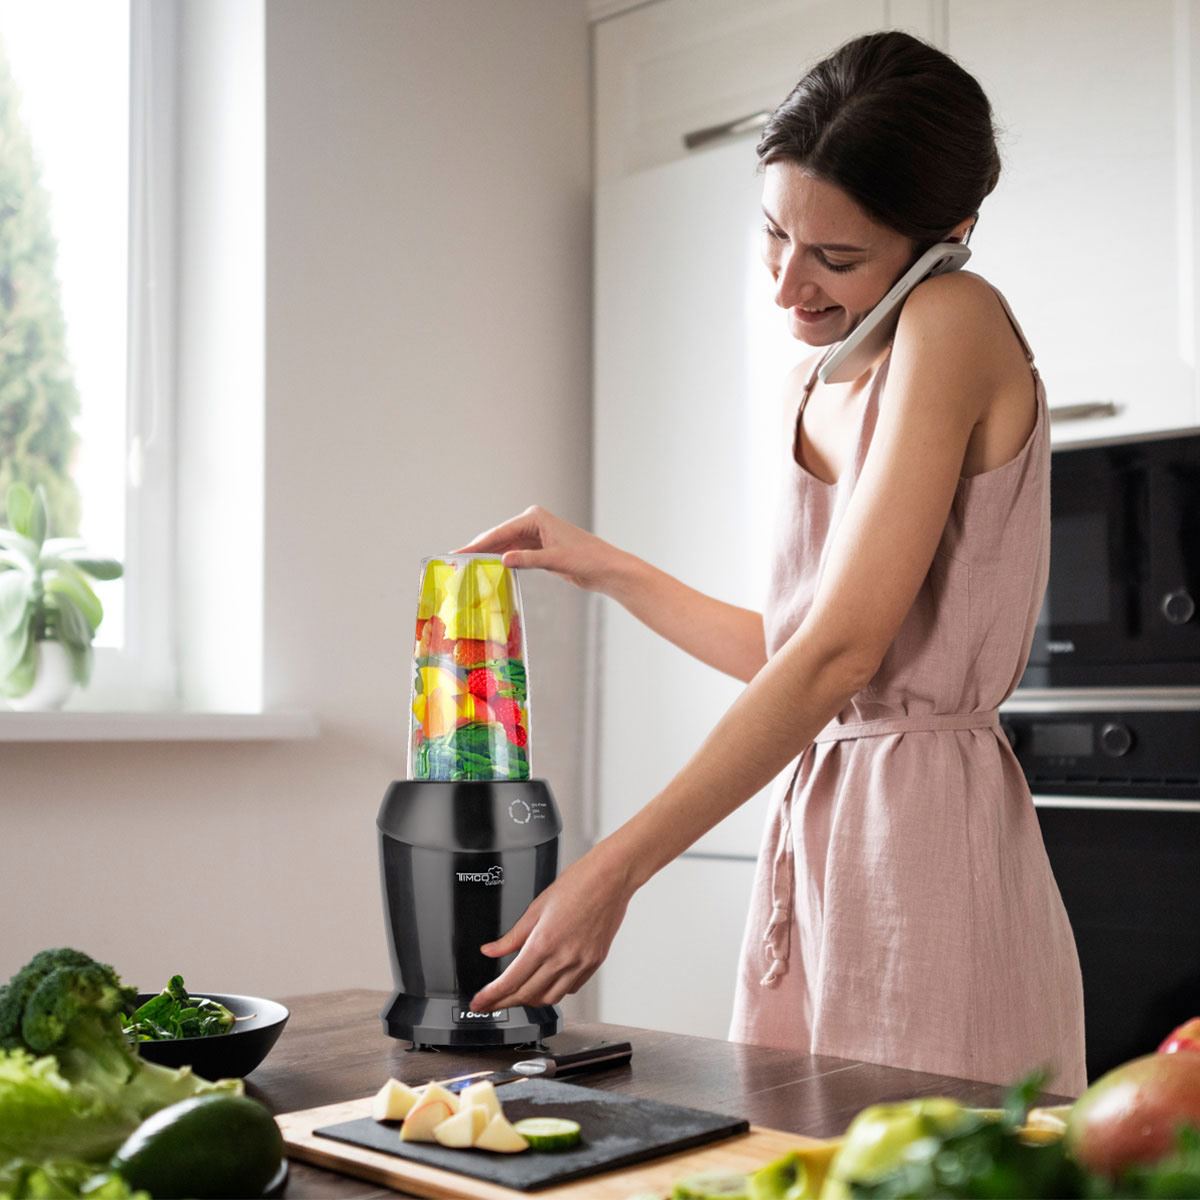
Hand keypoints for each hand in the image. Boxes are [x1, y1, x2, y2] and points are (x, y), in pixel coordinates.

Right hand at [452, 505, 627, 594]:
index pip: (500, 532)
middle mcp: (533, 523)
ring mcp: (536, 535)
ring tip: (466, 566)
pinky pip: (514, 554)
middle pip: (499, 537)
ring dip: (488, 556)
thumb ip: (529, 560)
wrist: (606, 569)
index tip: (458, 553)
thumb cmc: (587, 559)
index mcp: (536, 518)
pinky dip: (501, 561)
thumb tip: (503, 559)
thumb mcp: (556, 560)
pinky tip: (488, 569)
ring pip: (505, 546)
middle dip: (478, 549)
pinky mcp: (540, 549)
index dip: (478, 544)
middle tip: (455, 561)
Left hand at [469, 847, 633, 1010]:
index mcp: (544, 942)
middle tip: (491, 1002)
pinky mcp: (594, 964)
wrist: (610, 879)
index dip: (491, 997)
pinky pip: (570, 989)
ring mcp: (581, 964)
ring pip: (550, 998)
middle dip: (505, 1002)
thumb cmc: (577, 884)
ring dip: (530, 1000)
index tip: (479, 1003)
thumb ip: (512, 936)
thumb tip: (490, 950)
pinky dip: (554, 991)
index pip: (511, 981)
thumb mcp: (536, 907)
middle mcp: (563, 958)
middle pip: (528, 995)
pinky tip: (546, 982)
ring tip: (517, 994)